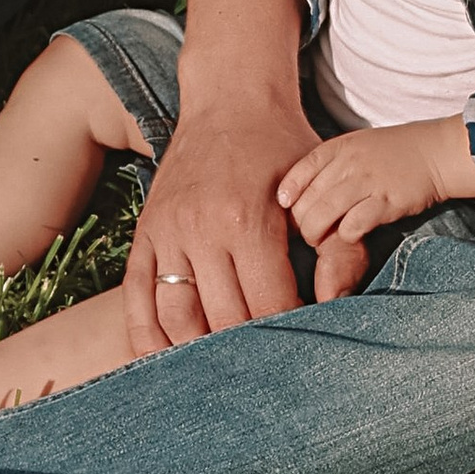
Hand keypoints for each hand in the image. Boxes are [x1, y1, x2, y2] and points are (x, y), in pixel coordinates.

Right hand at [124, 99, 331, 348]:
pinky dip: (146, 334)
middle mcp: (201, 230)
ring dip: (198, 351)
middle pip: (224, 318)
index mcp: (247, 222)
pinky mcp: (146, 233)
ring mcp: (168, 233)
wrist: (230, 100)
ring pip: (178, 316)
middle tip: (267, 371)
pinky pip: (137, 297)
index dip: (289, 332)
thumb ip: (336, 245)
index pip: (268, 305)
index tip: (303, 345)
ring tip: (220, 372)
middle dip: (249, 350)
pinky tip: (160, 359)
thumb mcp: (319, 188)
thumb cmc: (282, 148)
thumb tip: (337, 301)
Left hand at [276, 117, 471, 268]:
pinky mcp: (386, 202)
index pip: (300, 170)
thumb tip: (300, 194)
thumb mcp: (358, 146)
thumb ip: (331, 164)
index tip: (284, 206)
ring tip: (318, 240)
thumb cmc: (395, 153)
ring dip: (316, 234)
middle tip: (305, 231)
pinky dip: (345, 236)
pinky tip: (349, 236)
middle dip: (300, 221)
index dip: (288, 192)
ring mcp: (368, 182)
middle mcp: (350, 163)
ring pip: (323, 214)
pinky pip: (353, 225)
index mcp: (340, 147)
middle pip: (308, 198)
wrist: (436, 153)